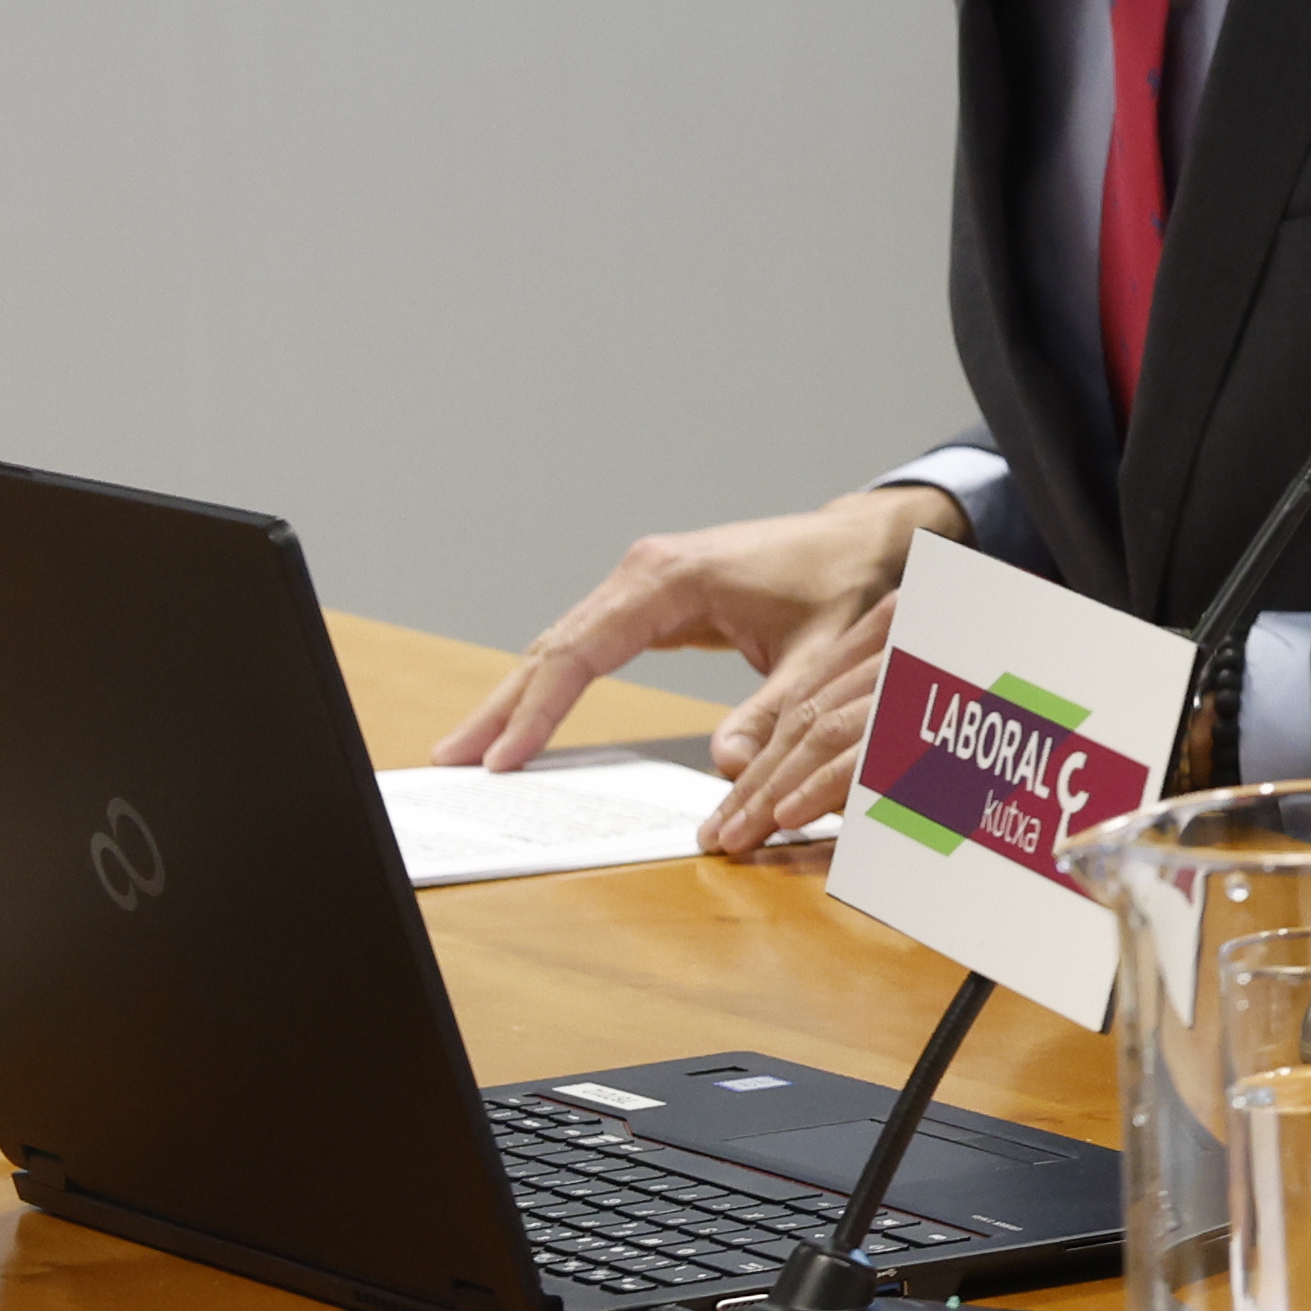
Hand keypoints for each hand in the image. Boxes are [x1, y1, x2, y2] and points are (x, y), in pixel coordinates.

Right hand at [436, 486, 963, 858]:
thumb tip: (727, 768)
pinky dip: (554, 683)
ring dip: (517, 698)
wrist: (860, 542)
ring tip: (469, 749)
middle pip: (554, 646)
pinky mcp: (650, 601)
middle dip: (503, 707)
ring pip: (563, 646)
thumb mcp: (819, 656)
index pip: (584, 651)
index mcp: (671, 579)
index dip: (541, 708)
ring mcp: (641, 584)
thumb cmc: (842, 587)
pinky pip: (589, 647)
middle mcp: (642, 573)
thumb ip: (775, 712)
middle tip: (451, 759)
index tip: (505, 756)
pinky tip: (525, 722)